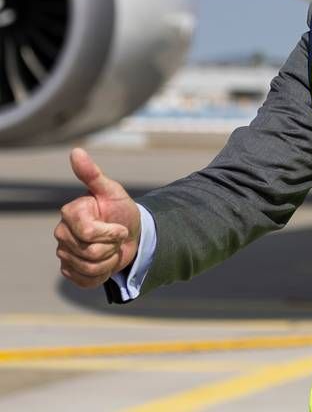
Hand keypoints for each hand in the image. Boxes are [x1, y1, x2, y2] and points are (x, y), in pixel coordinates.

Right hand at [54, 147, 140, 288]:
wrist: (130, 234)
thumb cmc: (121, 210)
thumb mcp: (112, 190)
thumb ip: (92, 173)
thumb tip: (75, 151)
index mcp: (70, 213)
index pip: (89, 233)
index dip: (112, 233)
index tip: (121, 227)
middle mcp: (62, 234)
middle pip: (90, 252)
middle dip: (112, 246)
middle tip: (116, 237)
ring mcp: (64, 254)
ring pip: (89, 268)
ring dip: (110, 261)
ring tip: (111, 249)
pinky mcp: (69, 271)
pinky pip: (86, 280)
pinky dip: (103, 274)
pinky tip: (106, 263)